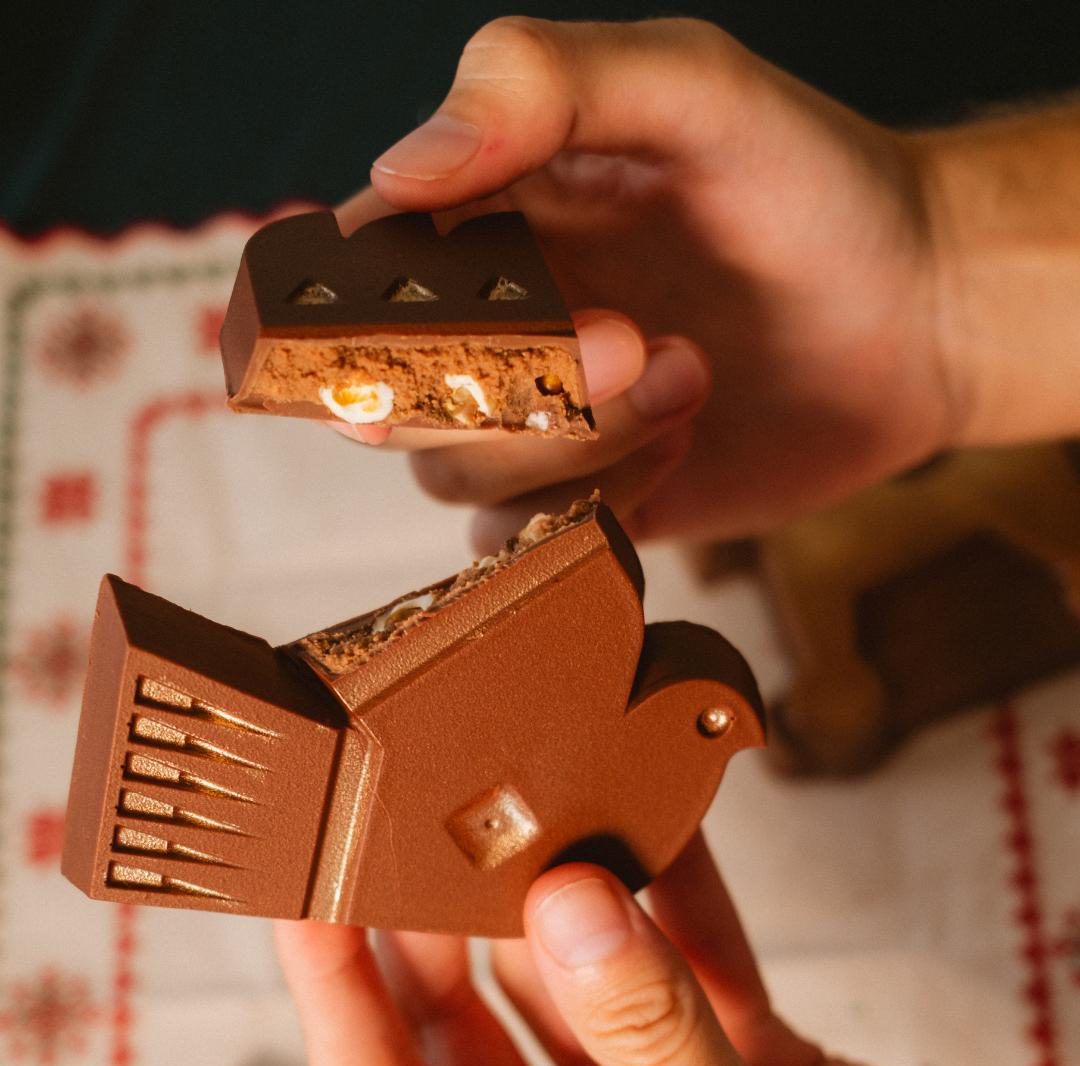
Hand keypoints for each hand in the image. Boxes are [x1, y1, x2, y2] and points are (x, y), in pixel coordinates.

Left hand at [274, 831, 885, 1065]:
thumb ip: (649, 1032)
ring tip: (546, 802)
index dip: (334, 985)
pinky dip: (686, 900)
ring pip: (575, 973)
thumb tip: (576, 904)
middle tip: (425, 811)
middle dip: (446, 904)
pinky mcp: (736, 1055)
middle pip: (467, 1011)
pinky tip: (672, 833)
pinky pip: (690, 964)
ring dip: (572, 888)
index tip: (306, 890)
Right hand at [337, 17, 1079, 551]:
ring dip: (576, 442)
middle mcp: (488, 321)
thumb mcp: (695, 91)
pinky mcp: (581, 493)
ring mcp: (531, 417)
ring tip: (690, 376)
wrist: (913, 317)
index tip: (469, 316)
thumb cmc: (813, 189)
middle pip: (392, 395)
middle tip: (637, 339)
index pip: (352, 271)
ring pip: (457, 476)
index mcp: (483, 212)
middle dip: (512, 385)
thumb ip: (544, 87)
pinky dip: (602, 501)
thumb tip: (399, 169)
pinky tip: (682, 440)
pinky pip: (528, 536)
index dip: (370, 308)